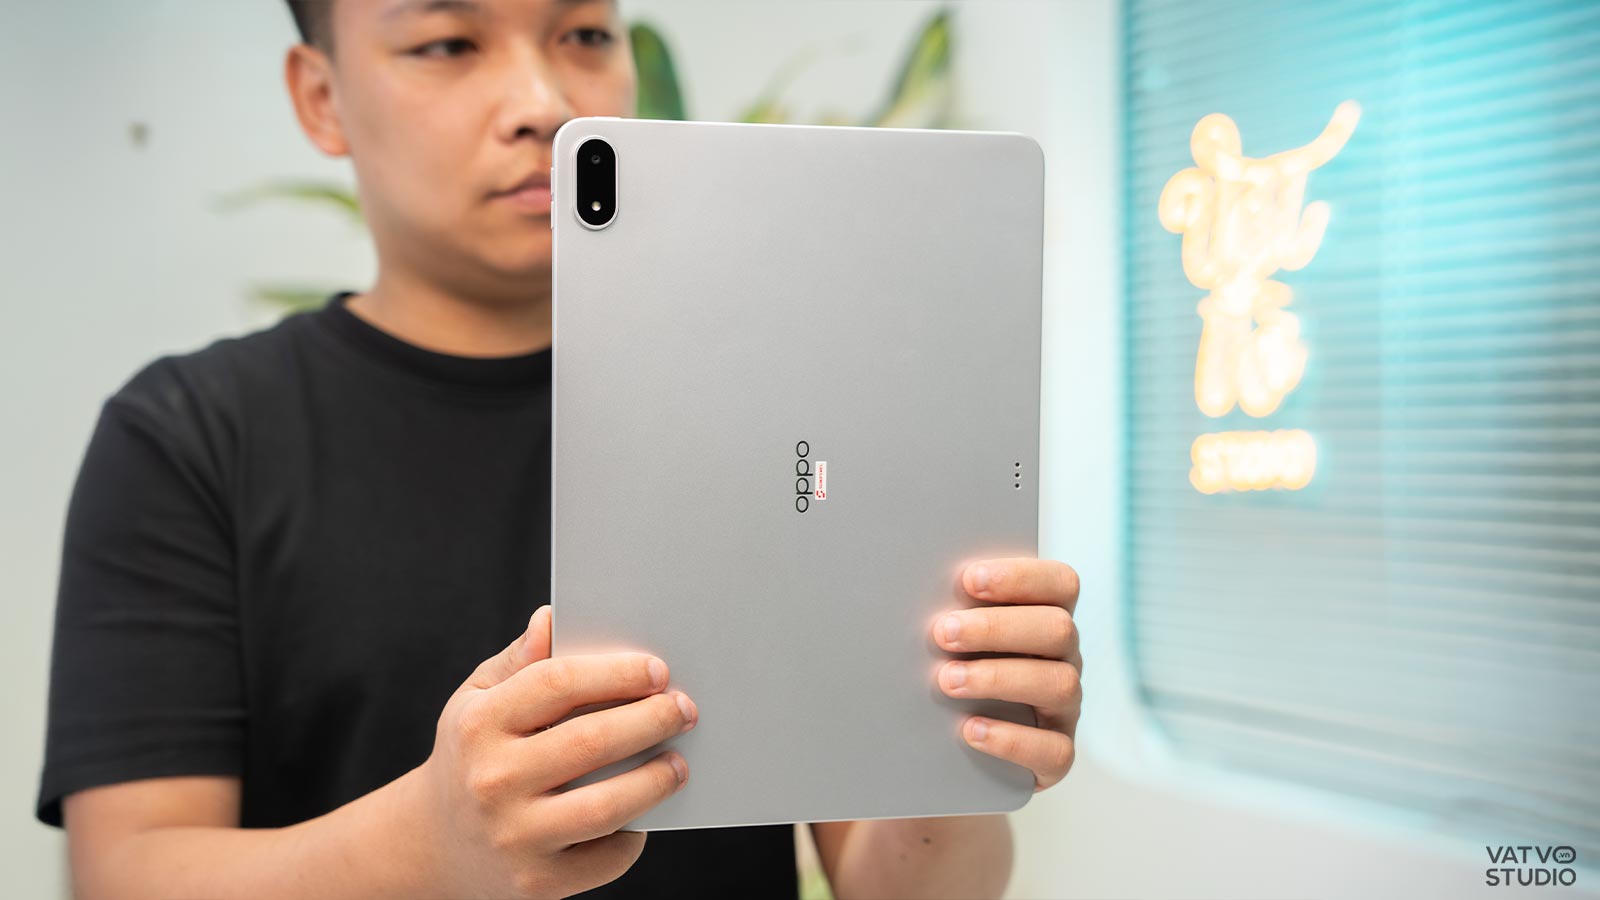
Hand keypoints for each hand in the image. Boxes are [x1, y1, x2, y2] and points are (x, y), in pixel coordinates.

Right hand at [409, 606, 698, 898]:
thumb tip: (551, 618)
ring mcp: (513, 837)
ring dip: (655, 780)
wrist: (435, 842)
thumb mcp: (476, 698)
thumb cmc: (473, 753)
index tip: (658, 669)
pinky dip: (634, 835)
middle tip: (684, 709)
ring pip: (606, 805)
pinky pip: (605, 857)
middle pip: (590, 742)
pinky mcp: (536, 882)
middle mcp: (491, 781)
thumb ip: (519, 660)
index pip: (555, 685)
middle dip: (651, 720)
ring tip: (678, 763)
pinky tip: (644, 813)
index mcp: (478, 724)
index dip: (615, 673)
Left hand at [932, 558, 1081, 792]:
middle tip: (943, 633)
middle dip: (997, 628)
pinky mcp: (1057, 753)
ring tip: (948, 680)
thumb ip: (953, 611)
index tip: (969, 580)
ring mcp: (1064, 706)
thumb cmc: (956, 668)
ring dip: (998, 678)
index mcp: (1046, 617)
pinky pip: (1053, 749)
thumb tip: (907, 588)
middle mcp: (1063, 658)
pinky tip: (971, 729)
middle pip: (1057, 630)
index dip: (1021, 577)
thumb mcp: (959, 636)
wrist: (958, 747)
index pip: (1060, 584)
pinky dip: (1011, 739)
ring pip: (1058, 684)